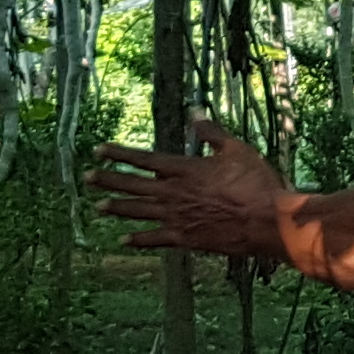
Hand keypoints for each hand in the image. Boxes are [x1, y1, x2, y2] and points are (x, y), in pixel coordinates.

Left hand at [87, 119, 288, 257]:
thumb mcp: (237, 150)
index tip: (99, 150)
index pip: (144, 160)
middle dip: (108, 180)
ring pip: (139, 212)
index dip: (120, 154)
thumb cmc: (256, 183)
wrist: (267, 221)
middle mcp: (174, 193)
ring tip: (97, 206)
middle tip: (86, 177)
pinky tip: (123, 240)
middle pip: (134, 186)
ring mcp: (177, 218)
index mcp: (185, 169)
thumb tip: (194, 112)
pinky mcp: (185, 238)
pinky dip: (138, 240)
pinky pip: (155, 239)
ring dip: (117, 208)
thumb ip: (212, 133)